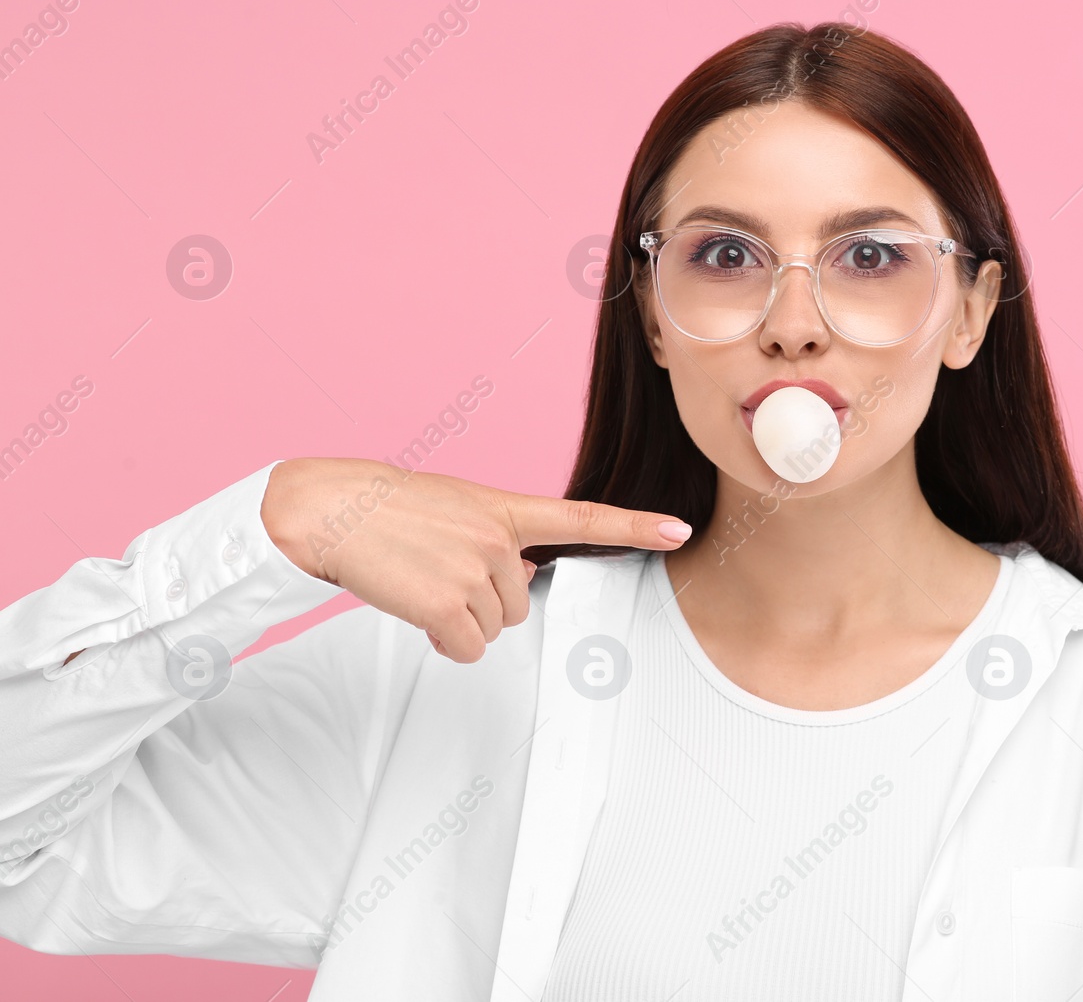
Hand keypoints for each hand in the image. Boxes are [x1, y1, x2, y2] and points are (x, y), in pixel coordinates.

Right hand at [261, 457, 691, 662]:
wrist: (330, 509)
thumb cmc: (388, 510)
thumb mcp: (456, 509)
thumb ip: (500, 537)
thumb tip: (525, 577)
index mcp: (505, 508)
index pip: (584, 518)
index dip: (636, 527)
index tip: (679, 530)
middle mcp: (499, 537)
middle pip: (520, 603)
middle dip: (482, 600)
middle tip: (438, 571)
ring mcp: (475, 569)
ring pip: (493, 627)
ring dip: (459, 619)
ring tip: (420, 581)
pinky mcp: (447, 603)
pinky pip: (466, 648)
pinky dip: (443, 641)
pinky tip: (416, 610)